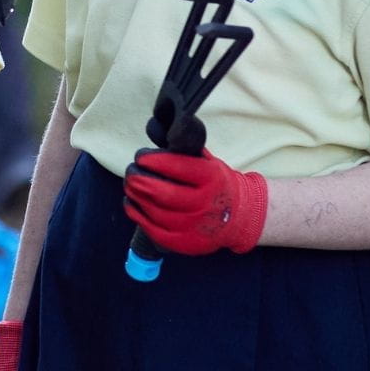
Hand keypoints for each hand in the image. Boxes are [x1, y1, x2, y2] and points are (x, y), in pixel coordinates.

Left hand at [122, 146, 268, 255]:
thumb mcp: (208, 161)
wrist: (239, 217)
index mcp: (212, 179)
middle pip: (163, 194)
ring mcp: (195, 227)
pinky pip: (154, 230)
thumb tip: (154, 127)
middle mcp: (205, 204)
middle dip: (139, 180)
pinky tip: (132, 203)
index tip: (140, 157)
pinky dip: (137, 215)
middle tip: (130, 171)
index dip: (155, 161)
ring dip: (136, 196)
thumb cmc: (216, 183)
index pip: (179, 168)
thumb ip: (184, 148)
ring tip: (130, 185)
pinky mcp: (185, 243)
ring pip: (155, 212)